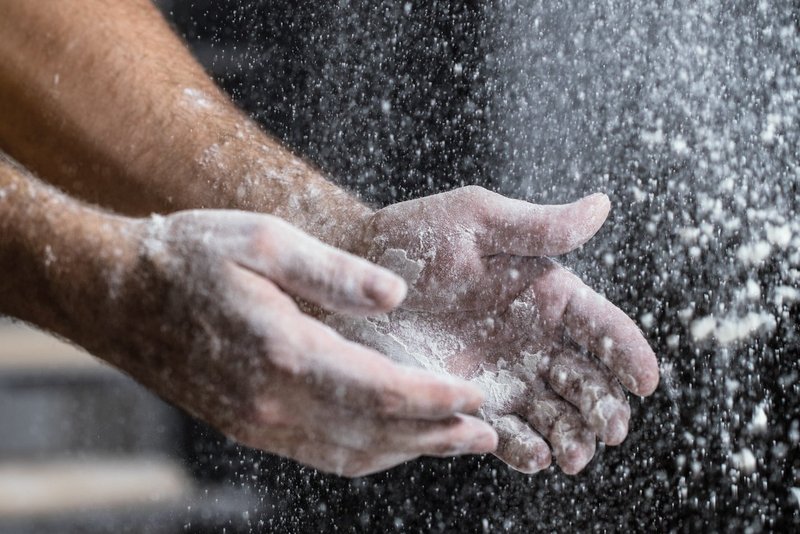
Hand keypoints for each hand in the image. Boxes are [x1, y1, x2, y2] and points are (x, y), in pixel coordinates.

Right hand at [89, 210, 497, 476]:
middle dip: (436, 434)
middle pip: (373, 432)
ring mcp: (256, 421)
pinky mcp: (246, 425)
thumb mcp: (263, 239)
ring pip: (349, 453)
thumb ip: (334, 271)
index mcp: (284, 350)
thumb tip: (395, 296)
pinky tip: (390, 441)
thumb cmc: (191, 256)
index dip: (435, 397)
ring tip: (453, 441)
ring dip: (407, 450)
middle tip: (487, 431)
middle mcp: (271, 399)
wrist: (117, 293)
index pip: (381, 389)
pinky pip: (319, 452)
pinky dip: (365, 453)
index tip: (477, 394)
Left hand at [333, 187, 658, 473]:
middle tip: (608, 428)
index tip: (645, 381)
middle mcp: (532, 340)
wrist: (351, 279)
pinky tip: (532, 456)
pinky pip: (505, 434)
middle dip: (603, 407)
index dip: (628, 353)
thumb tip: (602, 206)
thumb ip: (537, 226)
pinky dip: (524, 449)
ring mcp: (503, 375)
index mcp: (545, 294)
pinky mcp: (468, 402)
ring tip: (570, 453)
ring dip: (571, 438)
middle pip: (586, 381)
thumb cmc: (412, 238)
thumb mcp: (474, 221)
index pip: (601, 326)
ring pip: (554, 416)